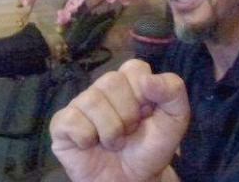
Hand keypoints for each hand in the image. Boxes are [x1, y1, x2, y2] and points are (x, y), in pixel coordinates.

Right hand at [50, 59, 189, 181]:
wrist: (133, 179)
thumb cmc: (152, 146)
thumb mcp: (176, 118)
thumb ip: (172, 91)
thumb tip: (147, 78)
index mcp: (131, 80)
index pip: (134, 67)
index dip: (143, 93)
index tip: (148, 112)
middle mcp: (104, 87)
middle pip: (111, 81)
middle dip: (127, 114)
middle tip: (130, 131)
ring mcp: (81, 104)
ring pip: (91, 100)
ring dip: (110, 130)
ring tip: (114, 142)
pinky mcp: (62, 124)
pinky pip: (70, 119)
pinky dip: (86, 137)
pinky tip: (91, 144)